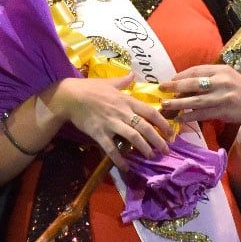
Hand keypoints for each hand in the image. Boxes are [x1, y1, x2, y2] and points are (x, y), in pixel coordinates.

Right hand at [45, 75, 172, 168]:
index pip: (151, 112)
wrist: (69, 97)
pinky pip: (111, 149)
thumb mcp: (109, 82)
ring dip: (144, 148)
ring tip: (151, 156)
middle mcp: (122, 112)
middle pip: (145, 127)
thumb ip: (123, 81)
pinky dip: (120, 159)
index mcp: (127, 100)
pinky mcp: (99, 134)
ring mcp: (111, 124)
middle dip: (158, 140)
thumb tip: (133, 74)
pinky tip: (126, 167)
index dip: (163, 123)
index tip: (170, 133)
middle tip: (165, 151)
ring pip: (133, 137)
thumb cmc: (89, 88)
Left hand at [159, 65, 240, 135]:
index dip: (180, 76)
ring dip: (179, 103)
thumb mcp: (224, 77)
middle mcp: (222, 81)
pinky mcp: (224, 111)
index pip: (196, 70)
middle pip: (194, 83)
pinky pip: (203, 113)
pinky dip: (190, 115)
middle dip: (175, 87)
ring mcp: (223, 97)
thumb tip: (180, 83)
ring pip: (196, 100)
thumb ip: (207, 78)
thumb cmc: (236, 88)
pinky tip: (180, 117)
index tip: (168, 81)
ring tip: (166, 106)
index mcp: (221, 69)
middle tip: (161, 89)